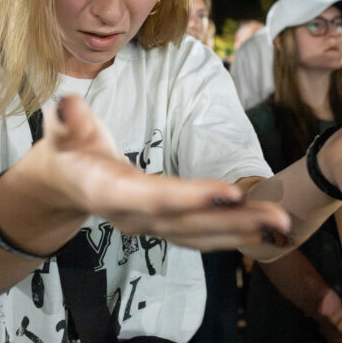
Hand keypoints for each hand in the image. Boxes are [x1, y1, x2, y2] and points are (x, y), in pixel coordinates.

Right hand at [25, 96, 291, 251]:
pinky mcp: (165, 227)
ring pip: (201, 235)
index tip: (232, 193)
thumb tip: (66, 105)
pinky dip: (234, 236)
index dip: (192, 198)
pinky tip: (265, 232)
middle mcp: (135, 217)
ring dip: (243, 232)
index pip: (155, 197)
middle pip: (189, 223)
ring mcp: (151, 227)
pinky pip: (202, 236)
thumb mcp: (60, 132)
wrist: (62, 184)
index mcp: (110, 193)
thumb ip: (66, 121)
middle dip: (235, 221)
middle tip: (279, 217)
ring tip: (282, 224)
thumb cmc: (66, 150)